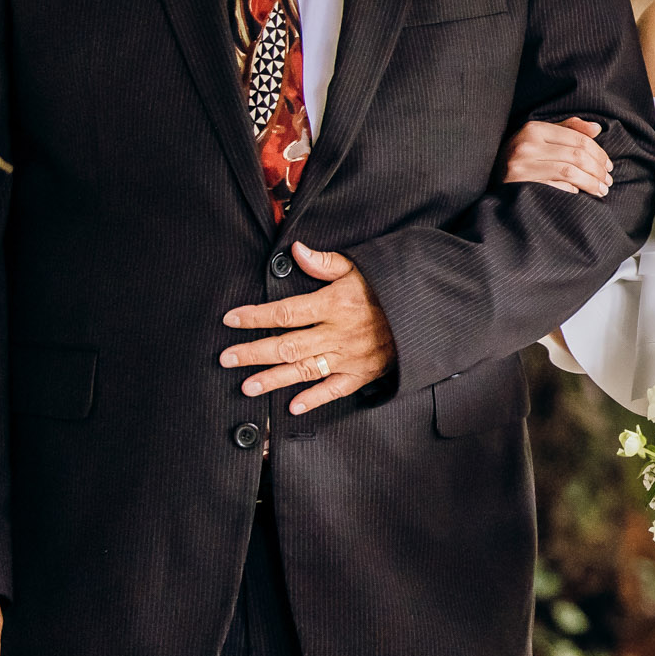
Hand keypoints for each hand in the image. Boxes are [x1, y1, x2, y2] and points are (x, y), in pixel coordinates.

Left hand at [221, 243, 397, 414]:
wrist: (427, 312)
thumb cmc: (391, 287)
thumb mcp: (361, 267)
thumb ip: (326, 263)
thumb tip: (296, 250)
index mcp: (335, 304)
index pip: (286, 312)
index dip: (255, 316)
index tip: (232, 319)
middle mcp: (338, 333)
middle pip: (287, 345)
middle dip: (253, 352)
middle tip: (227, 358)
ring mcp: (349, 356)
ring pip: (304, 370)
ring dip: (273, 379)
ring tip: (247, 386)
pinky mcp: (362, 373)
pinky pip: (334, 389)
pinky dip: (314, 399)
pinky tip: (292, 406)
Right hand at [499, 116, 612, 196]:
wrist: (487, 176)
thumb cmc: (520, 155)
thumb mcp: (540, 137)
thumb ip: (568, 130)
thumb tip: (597, 128)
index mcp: (534, 128)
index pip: (578, 139)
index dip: (599, 153)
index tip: (609, 166)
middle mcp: (526, 145)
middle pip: (576, 156)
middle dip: (598, 170)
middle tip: (608, 181)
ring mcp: (521, 166)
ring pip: (569, 172)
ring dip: (590, 182)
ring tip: (601, 190)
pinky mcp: (518, 185)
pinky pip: (554, 188)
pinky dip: (571, 191)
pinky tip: (580, 194)